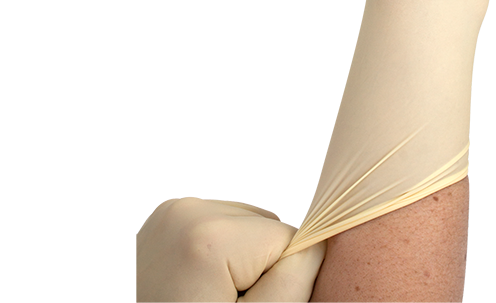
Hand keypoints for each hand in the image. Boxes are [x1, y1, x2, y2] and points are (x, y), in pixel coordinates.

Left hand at [136, 197, 326, 302]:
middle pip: (267, 231)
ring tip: (206, 297)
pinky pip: (223, 225)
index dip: (280, 283)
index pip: (290, 242)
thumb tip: (319, 241)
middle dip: (259, 270)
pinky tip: (197, 285)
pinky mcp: (168, 216)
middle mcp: (189, 209)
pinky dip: (220, 255)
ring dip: (240, 262)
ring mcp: (174, 210)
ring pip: (248, 227)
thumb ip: (290, 284)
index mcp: (209, 236)